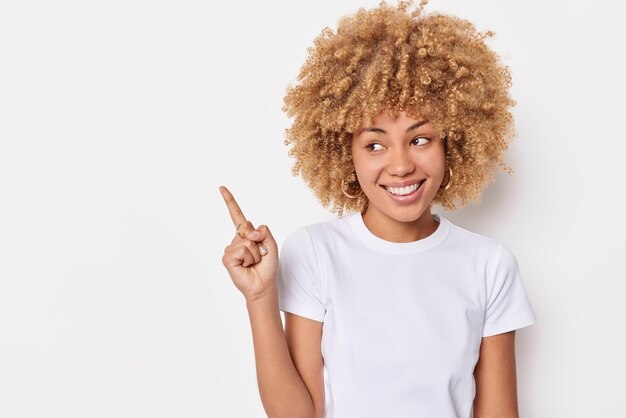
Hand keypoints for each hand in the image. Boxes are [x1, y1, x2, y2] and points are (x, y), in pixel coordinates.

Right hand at [219, 186, 278, 301]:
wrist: (264, 285)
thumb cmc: (267, 266)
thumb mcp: (271, 245)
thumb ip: (264, 232)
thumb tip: (251, 231)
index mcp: (246, 234)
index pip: (237, 215)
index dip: (229, 201)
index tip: (221, 188)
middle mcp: (236, 239)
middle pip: (247, 226)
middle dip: (258, 239)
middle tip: (260, 255)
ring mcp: (230, 248)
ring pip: (247, 241)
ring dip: (256, 253)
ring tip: (254, 262)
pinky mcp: (227, 258)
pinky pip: (242, 250)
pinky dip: (249, 258)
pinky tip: (246, 266)